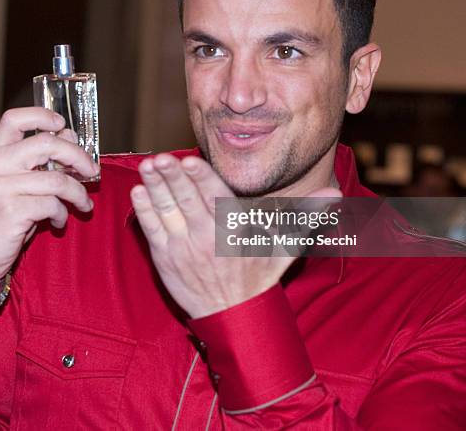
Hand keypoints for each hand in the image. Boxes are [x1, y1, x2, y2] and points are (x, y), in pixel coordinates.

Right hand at [0, 107, 98, 286]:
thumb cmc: (0, 217)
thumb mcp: (14, 183)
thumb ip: (38, 160)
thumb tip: (69, 135)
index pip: (14, 119)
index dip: (42, 116)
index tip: (63, 125)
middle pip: (47, 144)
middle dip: (78, 156)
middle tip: (92, 171)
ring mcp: (1, 188)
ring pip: (57, 179)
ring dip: (78, 193)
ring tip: (82, 204)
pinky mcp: (12, 211)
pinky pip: (53, 204)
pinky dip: (62, 214)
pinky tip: (58, 221)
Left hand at [131, 153, 340, 317]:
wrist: (235, 317)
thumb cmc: (259, 276)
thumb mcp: (286, 246)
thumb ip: (305, 217)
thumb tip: (336, 196)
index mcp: (233, 230)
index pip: (214, 198)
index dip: (200, 178)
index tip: (188, 160)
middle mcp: (206, 237)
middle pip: (186, 199)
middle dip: (172, 176)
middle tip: (161, 157)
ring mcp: (183, 248)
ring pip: (166, 211)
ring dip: (155, 187)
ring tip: (148, 167)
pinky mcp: (165, 258)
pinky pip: (152, 230)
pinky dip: (144, 211)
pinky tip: (138, 193)